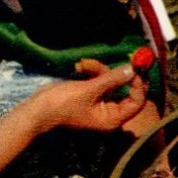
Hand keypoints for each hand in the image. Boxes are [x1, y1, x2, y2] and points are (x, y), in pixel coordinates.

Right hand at [29, 60, 145, 133]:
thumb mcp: (89, 89)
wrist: (38, 108)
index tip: (137, 67)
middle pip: (127, 91)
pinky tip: (81, 67)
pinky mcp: (92, 95)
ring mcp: (101, 104)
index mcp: (112, 119)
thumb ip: (112, 79)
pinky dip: (93, 72)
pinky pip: (101, 80)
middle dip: (122, 74)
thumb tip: (132, 70)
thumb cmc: (62, 104)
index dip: (138, 84)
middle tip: (130, 58)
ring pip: (112, 82)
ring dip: (100, 70)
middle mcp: (110, 113)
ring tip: (85, 65)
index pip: (136, 102)